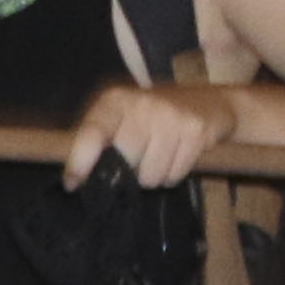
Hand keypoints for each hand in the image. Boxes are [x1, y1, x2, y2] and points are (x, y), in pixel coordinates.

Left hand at [70, 79, 233, 191]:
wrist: (212, 101)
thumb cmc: (153, 116)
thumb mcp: (121, 117)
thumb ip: (97, 141)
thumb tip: (72, 180)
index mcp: (115, 101)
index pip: (91, 133)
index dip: (79, 163)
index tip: (72, 184)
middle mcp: (142, 105)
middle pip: (123, 161)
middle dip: (128, 172)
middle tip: (137, 161)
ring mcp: (171, 116)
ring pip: (149, 175)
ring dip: (152, 177)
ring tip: (159, 158)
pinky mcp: (196, 130)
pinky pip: (174, 174)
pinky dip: (173, 175)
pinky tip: (177, 156)